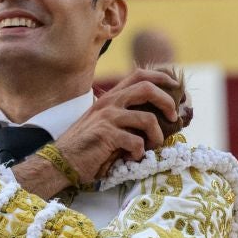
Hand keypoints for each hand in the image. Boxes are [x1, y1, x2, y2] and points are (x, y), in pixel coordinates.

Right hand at [55, 69, 190, 179]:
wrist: (61, 162)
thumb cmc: (87, 147)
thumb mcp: (105, 124)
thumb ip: (126, 118)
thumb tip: (158, 121)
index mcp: (110, 98)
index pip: (139, 75)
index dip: (161, 77)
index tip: (175, 86)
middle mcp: (109, 103)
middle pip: (147, 89)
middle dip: (167, 102)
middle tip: (173, 118)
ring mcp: (107, 117)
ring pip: (147, 119)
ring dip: (156, 137)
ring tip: (151, 148)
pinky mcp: (106, 135)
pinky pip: (136, 143)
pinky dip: (139, 154)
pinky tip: (130, 159)